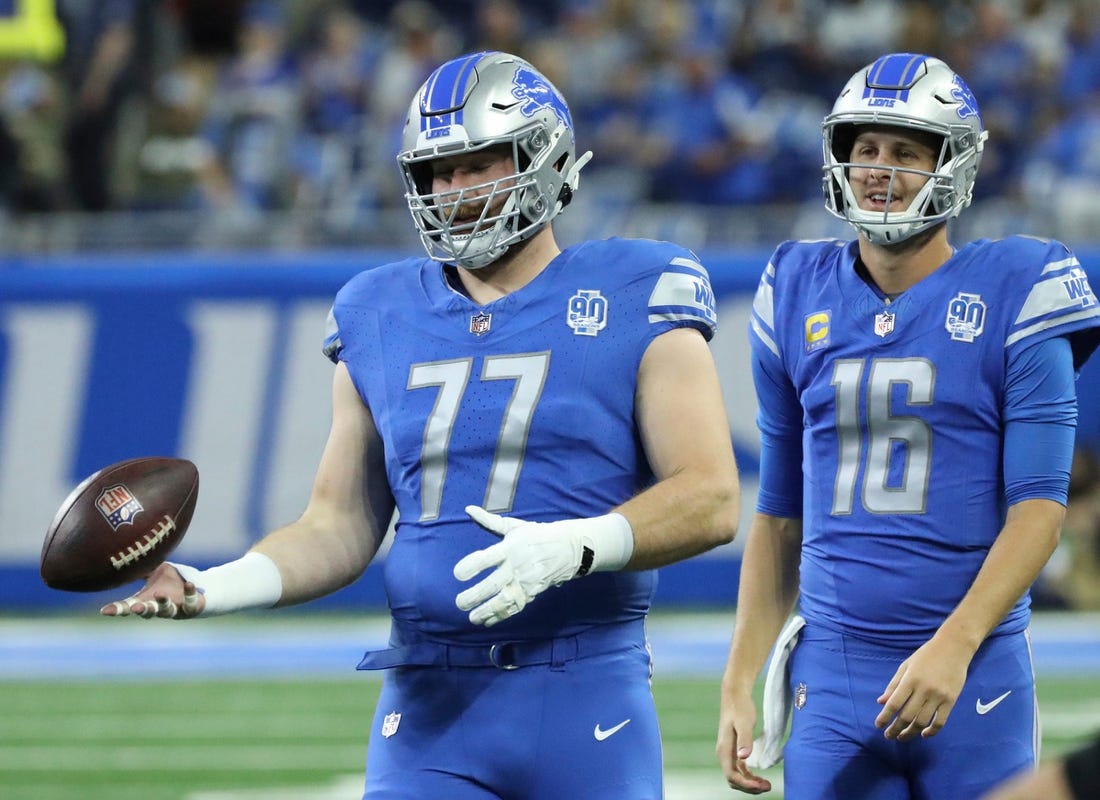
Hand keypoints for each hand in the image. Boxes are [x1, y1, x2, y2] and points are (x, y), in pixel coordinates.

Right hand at [99, 562, 205, 618]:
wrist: (197, 588)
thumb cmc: (172, 581)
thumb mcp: (156, 571)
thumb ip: (142, 566)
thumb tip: (123, 554)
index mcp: (146, 600)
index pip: (128, 606)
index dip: (116, 610)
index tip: (104, 611)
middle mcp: (158, 607)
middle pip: (147, 612)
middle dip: (141, 610)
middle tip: (135, 608)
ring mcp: (175, 608)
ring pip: (167, 610)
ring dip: (163, 603)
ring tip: (160, 594)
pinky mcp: (191, 607)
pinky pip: (190, 601)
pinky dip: (189, 592)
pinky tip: (189, 584)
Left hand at [453, 505, 631, 626]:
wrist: (570, 548)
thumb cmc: (537, 535)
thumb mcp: (515, 526)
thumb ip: (490, 522)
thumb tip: (469, 509)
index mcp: (510, 547)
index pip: (487, 558)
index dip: (471, 567)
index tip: (458, 575)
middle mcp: (516, 566)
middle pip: (493, 584)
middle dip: (475, 596)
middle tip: (459, 603)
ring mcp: (526, 581)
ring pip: (504, 600)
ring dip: (487, 610)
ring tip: (472, 618)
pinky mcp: (534, 592)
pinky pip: (515, 606)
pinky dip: (501, 615)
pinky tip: (488, 621)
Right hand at [716, 688, 771, 793]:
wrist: (735, 694)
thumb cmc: (740, 707)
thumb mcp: (744, 722)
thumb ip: (744, 740)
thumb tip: (744, 757)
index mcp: (724, 749)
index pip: (731, 775)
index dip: (746, 784)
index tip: (761, 785)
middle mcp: (724, 753)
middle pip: (733, 780)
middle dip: (749, 787)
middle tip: (768, 786)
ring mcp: (729, 752)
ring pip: (737, 776)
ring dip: (750, 783)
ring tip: (766, 784)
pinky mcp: (735, 749)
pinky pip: (740, 769)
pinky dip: (749, 776)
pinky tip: (760, 777)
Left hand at [874, 636, 969, 740]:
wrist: (953, 648)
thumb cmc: (926, 655)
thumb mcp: (906, 666)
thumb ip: (894, 685)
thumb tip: (881, 702)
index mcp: (910, 680)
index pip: (894, 703)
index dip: (885, 717)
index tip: (878, 725)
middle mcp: (924, 690)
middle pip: (907, 716)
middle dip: (895, 729)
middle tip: (888, 736)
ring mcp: (939, 696)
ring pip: (922, 721)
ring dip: (911, 732)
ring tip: (902, 737)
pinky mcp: (951, 701)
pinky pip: (941, 721)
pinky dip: (932, 731)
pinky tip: (924, 734)